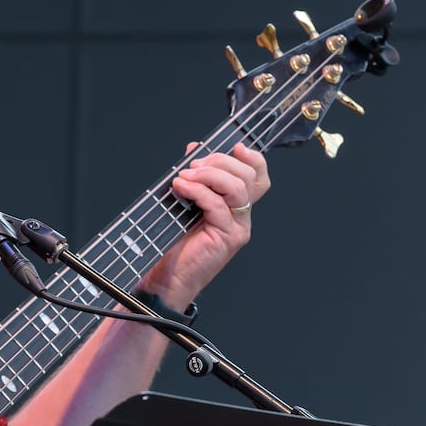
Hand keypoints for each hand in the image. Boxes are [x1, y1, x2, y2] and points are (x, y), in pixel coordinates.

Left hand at [138, 141, 269, 305]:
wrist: (167, 279)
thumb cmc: (174, 245)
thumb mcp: (184, 203)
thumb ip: (194, 177)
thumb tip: (193, 149)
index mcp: (236, 207)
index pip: (258, 177)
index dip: (252, 158)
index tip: (233, 146)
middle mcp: (242, 217)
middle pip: (248, 177)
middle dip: (220, 162)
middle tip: (194, 164)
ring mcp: (237, 228)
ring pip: (237, 188)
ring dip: (209, 174)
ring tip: (184, 175)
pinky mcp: (227, 237)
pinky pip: (217, 204)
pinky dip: (198, 190)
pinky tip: (180, 187)